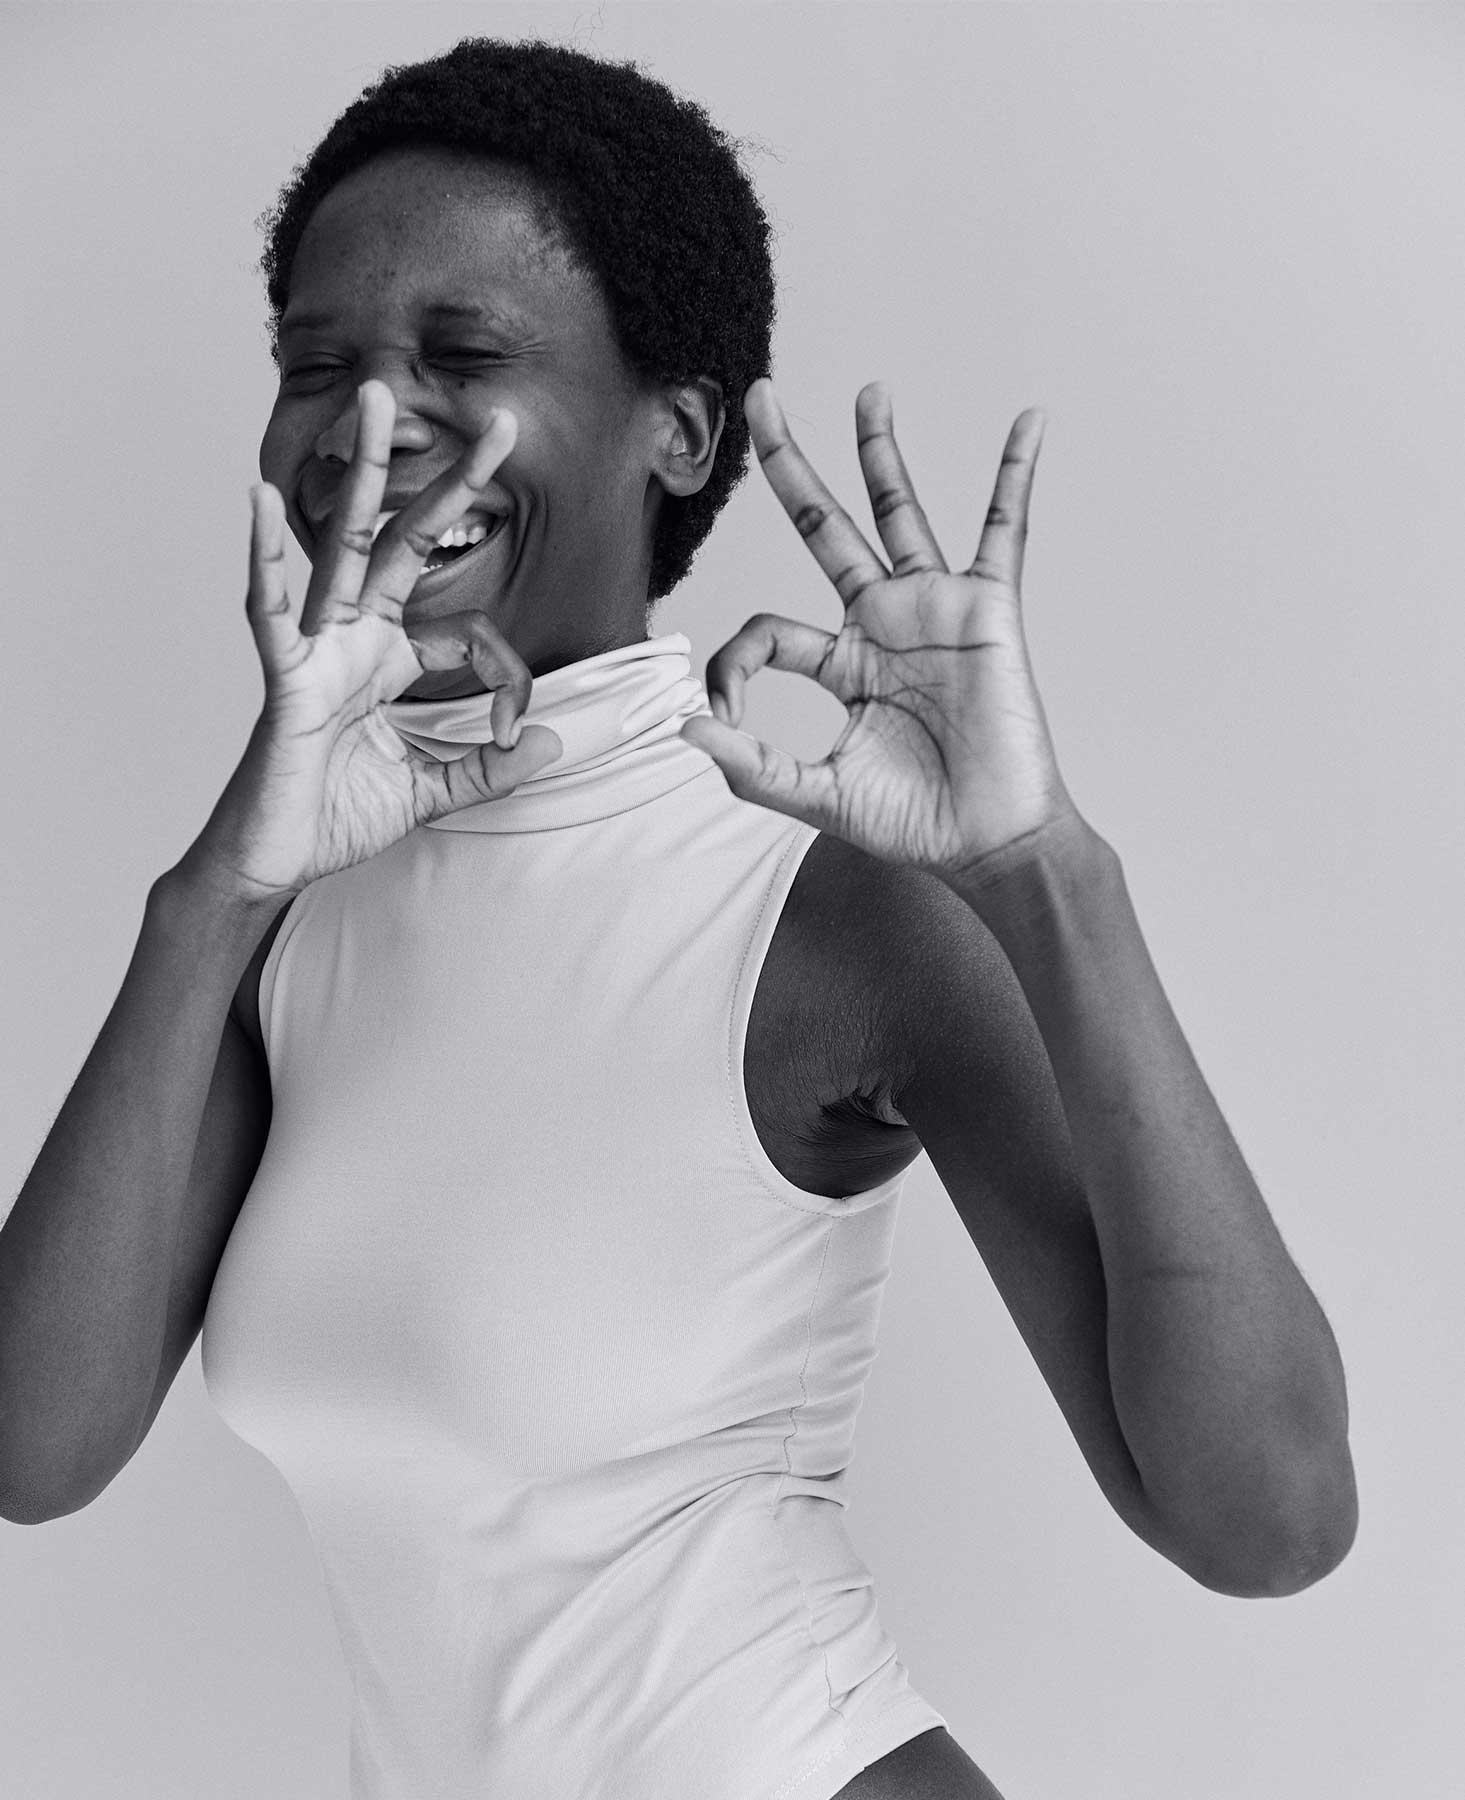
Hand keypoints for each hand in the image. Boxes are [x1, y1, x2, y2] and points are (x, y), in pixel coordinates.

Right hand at [183, 381, 561, 906]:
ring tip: (375, 399)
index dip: (506, 676)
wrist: (273, 862)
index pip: (470, 632)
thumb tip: (551, 744)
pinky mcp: (283, 677)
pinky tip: (258, 501)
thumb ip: (489, 768)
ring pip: (345, 544)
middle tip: (497, 421)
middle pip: (409, 540)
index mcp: (391, 660)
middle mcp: (356, 639)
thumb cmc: (334, 816)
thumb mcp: (431, 792)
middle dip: (451, 481)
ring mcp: (318, 649)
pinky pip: (270, 609)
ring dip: (365, 472)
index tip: (513, 727)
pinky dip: (262, 557)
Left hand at [678, 379, 1085, 885]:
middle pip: (823, 526)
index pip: (767, 631)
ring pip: (898, 511)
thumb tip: (683, 726)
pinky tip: (1028, 423)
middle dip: (790, 464)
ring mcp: (933, 609)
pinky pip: (1003, 528)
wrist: (991, 843)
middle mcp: (882, 623)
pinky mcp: (987, 608)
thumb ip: (752, 764)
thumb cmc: (916, 824)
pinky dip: (1015, 475)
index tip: (724, 711)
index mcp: (841, 663)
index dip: (731, 664)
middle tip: (761, 396)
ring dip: (880, 450)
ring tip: (867, 390)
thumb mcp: (819, 795)